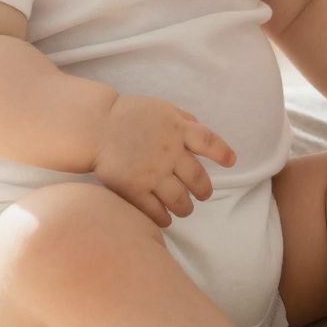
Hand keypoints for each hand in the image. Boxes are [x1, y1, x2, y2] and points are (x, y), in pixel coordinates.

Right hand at [93, 95, 237, 228]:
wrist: (96, 126)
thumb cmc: (130, 115)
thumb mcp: (162, 108)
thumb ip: (184, 119)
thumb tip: (200, 129)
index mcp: (178, 130)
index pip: (209, 142)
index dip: (222, 153)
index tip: (231, 161)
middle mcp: (169, 153)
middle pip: (197, 179)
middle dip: (204, 190)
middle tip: (203, 194)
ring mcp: (152, 173)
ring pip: (180, 200)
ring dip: (186, 208)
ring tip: (185, 209)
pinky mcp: (135, 190)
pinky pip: (155, 211)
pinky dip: (164, 218)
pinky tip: (166, 218)